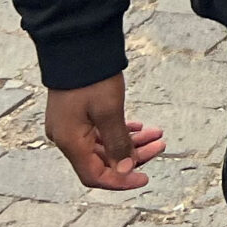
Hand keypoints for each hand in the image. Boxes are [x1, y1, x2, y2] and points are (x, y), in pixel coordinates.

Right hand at [44, 78, 163, 191]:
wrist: (77, 46)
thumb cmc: (91, 78)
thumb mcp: (109, 111)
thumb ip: (118, 143)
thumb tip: (125, 169)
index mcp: (70, 141)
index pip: (94, 175)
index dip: (120, 180)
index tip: (144, 179)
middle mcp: (66, 137)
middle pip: (101, 160)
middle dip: (132, 156)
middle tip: (160, 145)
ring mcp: (71, 125)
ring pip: (103, 145)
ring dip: (130, 142)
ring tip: (157, 133)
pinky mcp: (77, 114)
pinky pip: (100, 132)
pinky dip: (119, 132)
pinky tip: (139, 127)